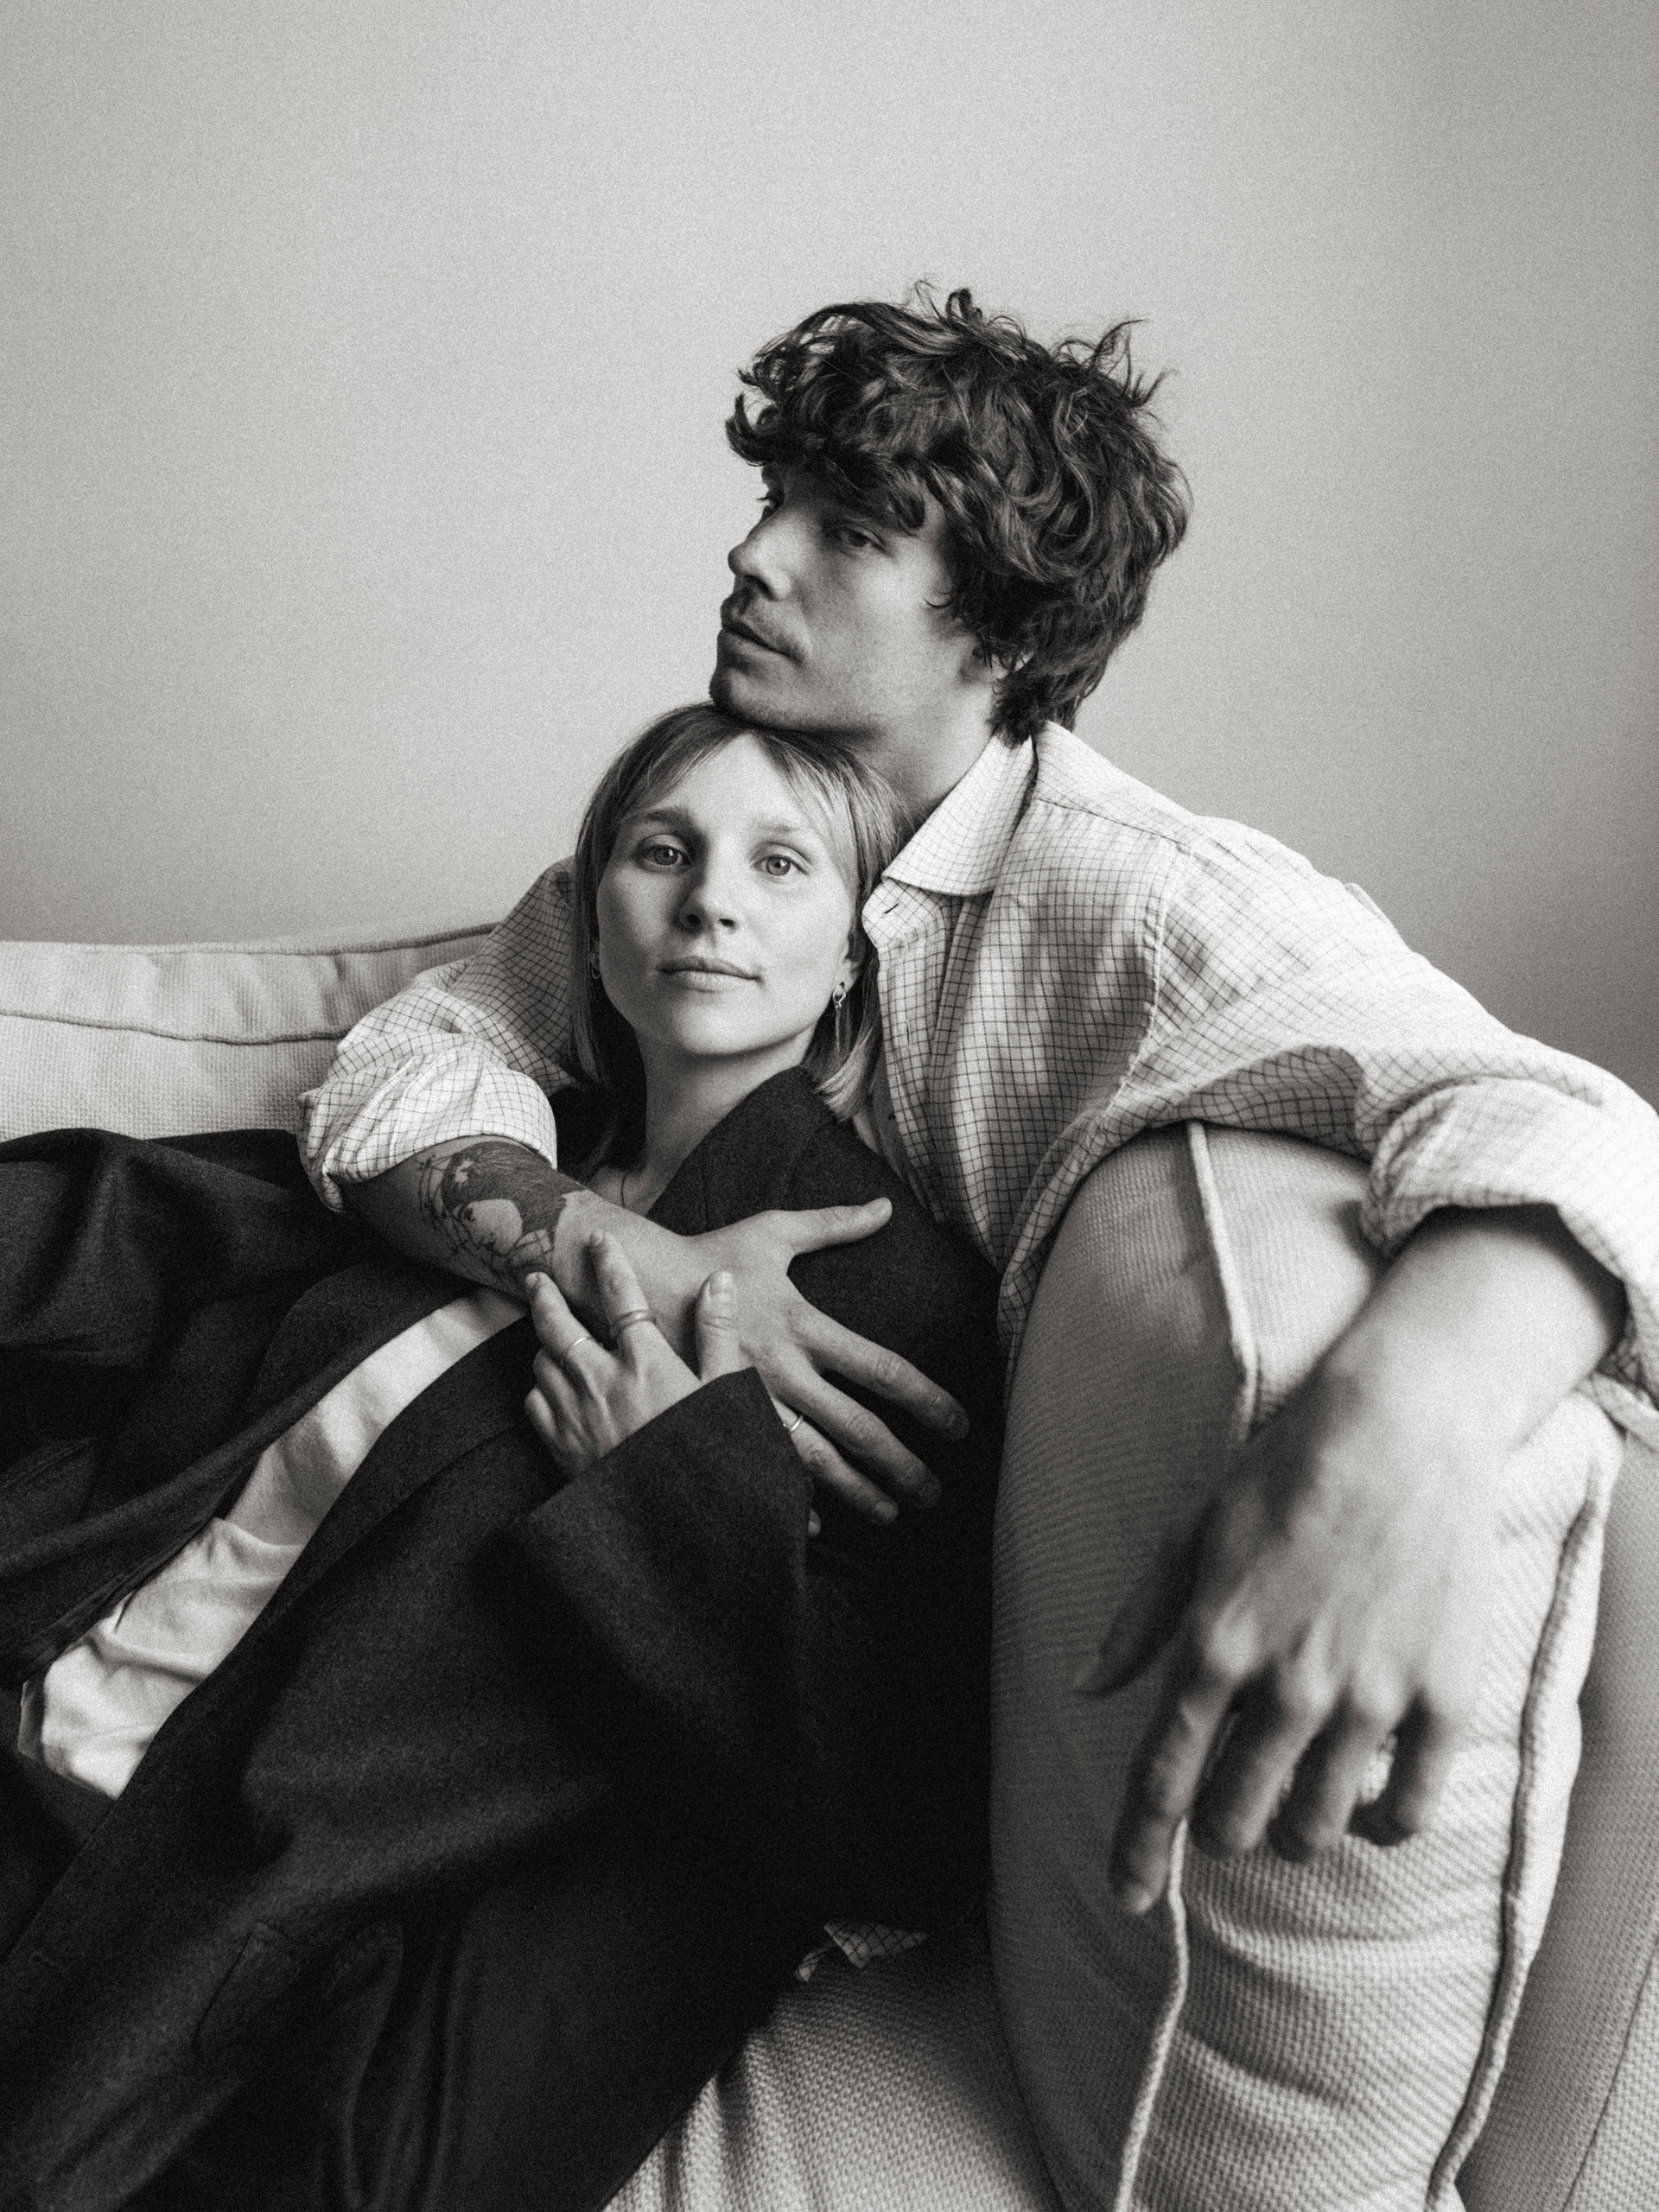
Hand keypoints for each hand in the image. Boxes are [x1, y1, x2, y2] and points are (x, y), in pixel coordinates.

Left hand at [523, 1235, 748, 1478]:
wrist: (679, 1532)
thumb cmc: (711, 1460)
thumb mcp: (727, 1394)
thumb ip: (719, 1334)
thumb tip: (719, 1280)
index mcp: (645, 1364)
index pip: (621, 1297)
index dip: (609, 1263)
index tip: (599, 1239)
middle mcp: (602, 1383)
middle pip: (559, 1324)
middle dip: (546, 1294)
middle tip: (535, 1274)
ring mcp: (576, 1417)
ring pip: (543, 1362)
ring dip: (543, 1341)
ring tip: (545, 1329)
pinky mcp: (561, 1449)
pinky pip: (536, 1404)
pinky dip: (540, 1387)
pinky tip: (550, 1386)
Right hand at [603, 1199, 967, 1526]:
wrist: (637, 1284)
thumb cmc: (712, 1254)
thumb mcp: (773, 1232)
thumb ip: (834, 1223)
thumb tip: (885, 1207)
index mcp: (804, 1325)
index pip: (881, 1369)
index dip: (926, 1399)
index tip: (958, 1424)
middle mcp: (784, 1369)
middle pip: (856, 1427)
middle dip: (900, 1464)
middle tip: (933, 1492)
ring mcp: (752, 1399)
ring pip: (814, 1459)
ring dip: (856, 1490)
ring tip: (890, 1513)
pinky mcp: (722, 1416)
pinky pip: (762, 1464)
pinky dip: (788, 1497)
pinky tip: (815, 1524)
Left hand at [1082, 1362, 1498, 1913]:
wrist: (1403, 1430)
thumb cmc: (1284, 1472)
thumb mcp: (1190, 1533)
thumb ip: (1138, 1621)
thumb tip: (1083, 1688)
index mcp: (1213, 1644)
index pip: (1160, 1781)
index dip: (1137, 1851)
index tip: (1129, 1898)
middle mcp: (1287, 1685)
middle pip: (1236, 1819)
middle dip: (1221, 1832)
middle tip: (1230, 1811)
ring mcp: (1369, 1697)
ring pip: (1316, 1825)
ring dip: (1293, 1829)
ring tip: (1295, 1799)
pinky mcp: (1441, 1698)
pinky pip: (1406, 1809)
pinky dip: (1380, 1825)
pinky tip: (1369, 1806)